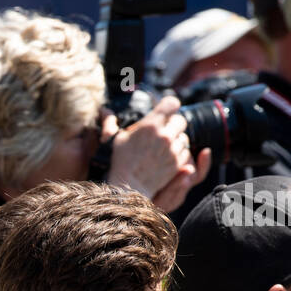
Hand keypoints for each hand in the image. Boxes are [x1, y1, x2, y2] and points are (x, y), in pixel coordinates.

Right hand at [106, 96, 210, 211]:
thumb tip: (104, 111)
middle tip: (164, 131)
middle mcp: (164, 136)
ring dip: (176, 140)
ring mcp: (172, 150)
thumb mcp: (115, 139)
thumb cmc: (120, 162)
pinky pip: (185, 152)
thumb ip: (112, 123)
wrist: (129, 187)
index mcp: (150, 125)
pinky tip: (166, 157)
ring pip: (184, 137)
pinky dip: (178, 153)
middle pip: (181, 120)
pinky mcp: (177, 163)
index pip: (172, 103)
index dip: (169, 105)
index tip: (166, 110)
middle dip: (173, 124)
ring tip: (164, 146)